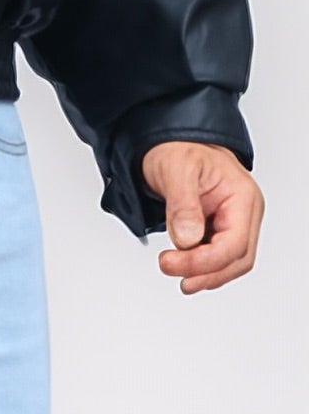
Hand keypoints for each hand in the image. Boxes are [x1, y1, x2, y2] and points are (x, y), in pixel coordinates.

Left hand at [139, 141, 264, 292]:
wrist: (169, 139)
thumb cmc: (178, 146)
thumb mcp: (176, 168)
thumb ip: (182, 206)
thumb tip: (187, 239)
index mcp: (242, 196)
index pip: (235, 244)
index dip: (206, 262)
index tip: (174, 263)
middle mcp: (243, 212)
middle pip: (237, 259)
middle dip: (206, 273)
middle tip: (171, 269)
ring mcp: (233, 221)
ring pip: (229, 262)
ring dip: (204, 273)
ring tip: (175, 271)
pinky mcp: (218, 227)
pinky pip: (217, 255)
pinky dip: (201, 265)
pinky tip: (183, 266)